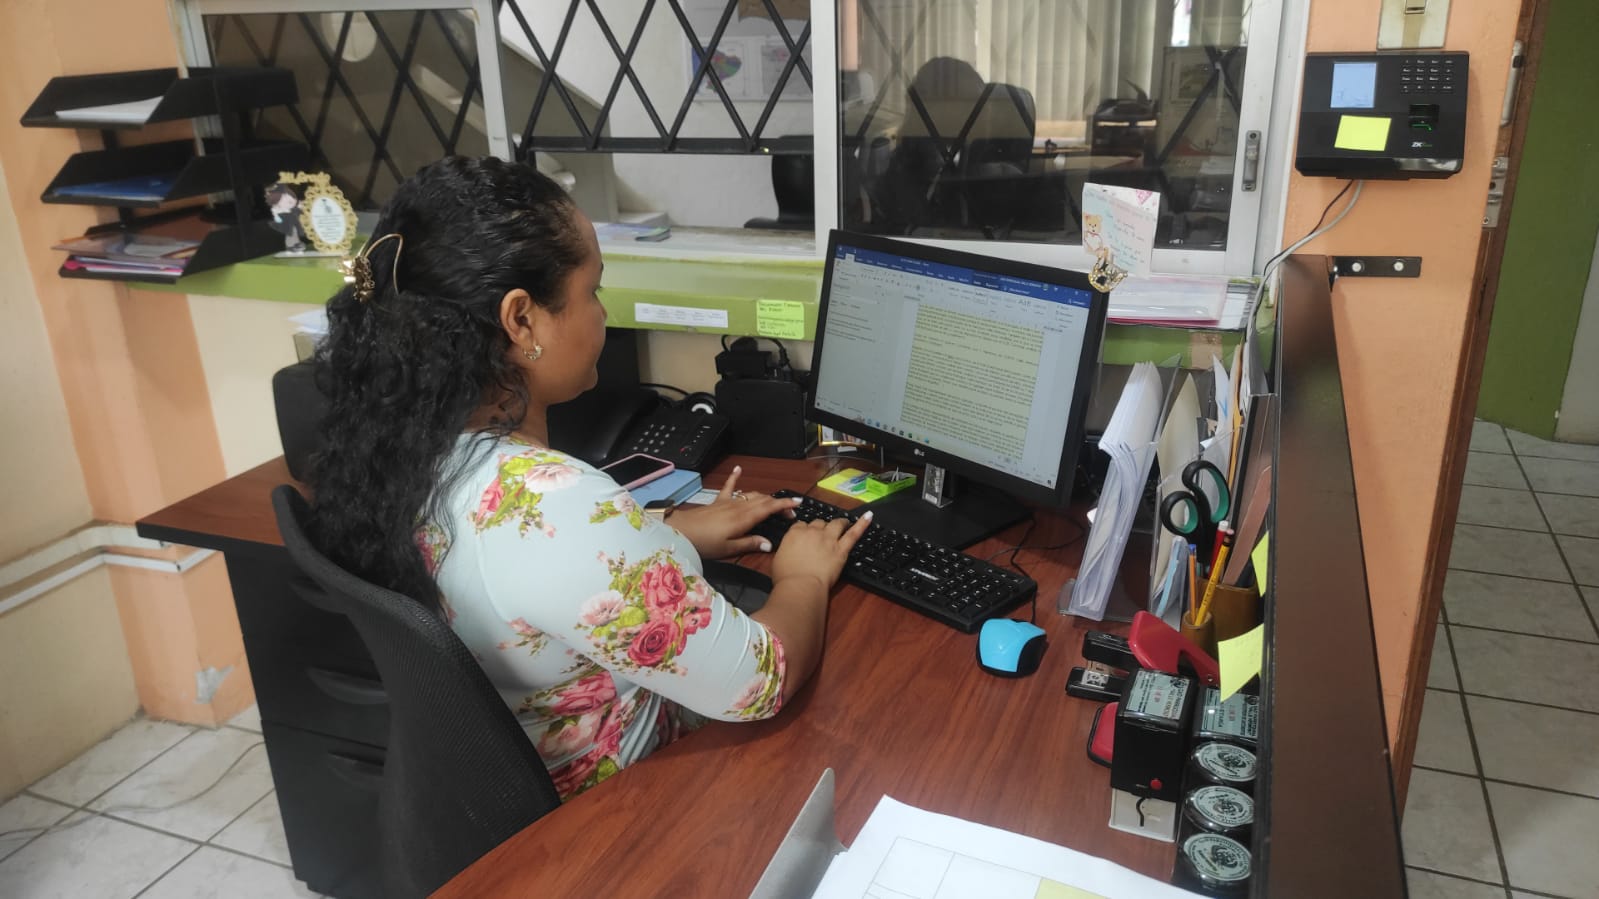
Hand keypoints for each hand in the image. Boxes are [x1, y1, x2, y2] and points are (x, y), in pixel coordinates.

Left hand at [665, 466, 799, 559]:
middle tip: (790, 512)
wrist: (681, 532)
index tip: (797, 503)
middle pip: (763, 500)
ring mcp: (728, 501)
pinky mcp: (718, 501)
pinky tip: (738, 469)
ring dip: (765, 496)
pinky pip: (729, 486)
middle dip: (779, 503)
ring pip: (751, 494)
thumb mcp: (729, 548)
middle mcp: (739, 506)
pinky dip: (735, 477)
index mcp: (744, 518)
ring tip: (774, 502)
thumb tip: (770, 543)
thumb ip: (750, 544)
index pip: (770, 508)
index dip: (785, 505)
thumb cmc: (705, 543)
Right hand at [771, 512, 873, 592]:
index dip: (805, 529)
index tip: (806, 533)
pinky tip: (868, 516)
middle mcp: (812, 532)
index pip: (801, 524)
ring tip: (843, 522)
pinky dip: (862, 524)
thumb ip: (785, 549)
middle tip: (823, 533)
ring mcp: (828, 539)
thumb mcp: (778, 559)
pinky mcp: (841, 549)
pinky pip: (854, 534)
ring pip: (836, 523)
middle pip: (819, 523)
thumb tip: (788, 550)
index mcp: (795, 533)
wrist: (801, 586)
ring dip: (840, 522)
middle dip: (821, 526)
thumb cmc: (787, 577)